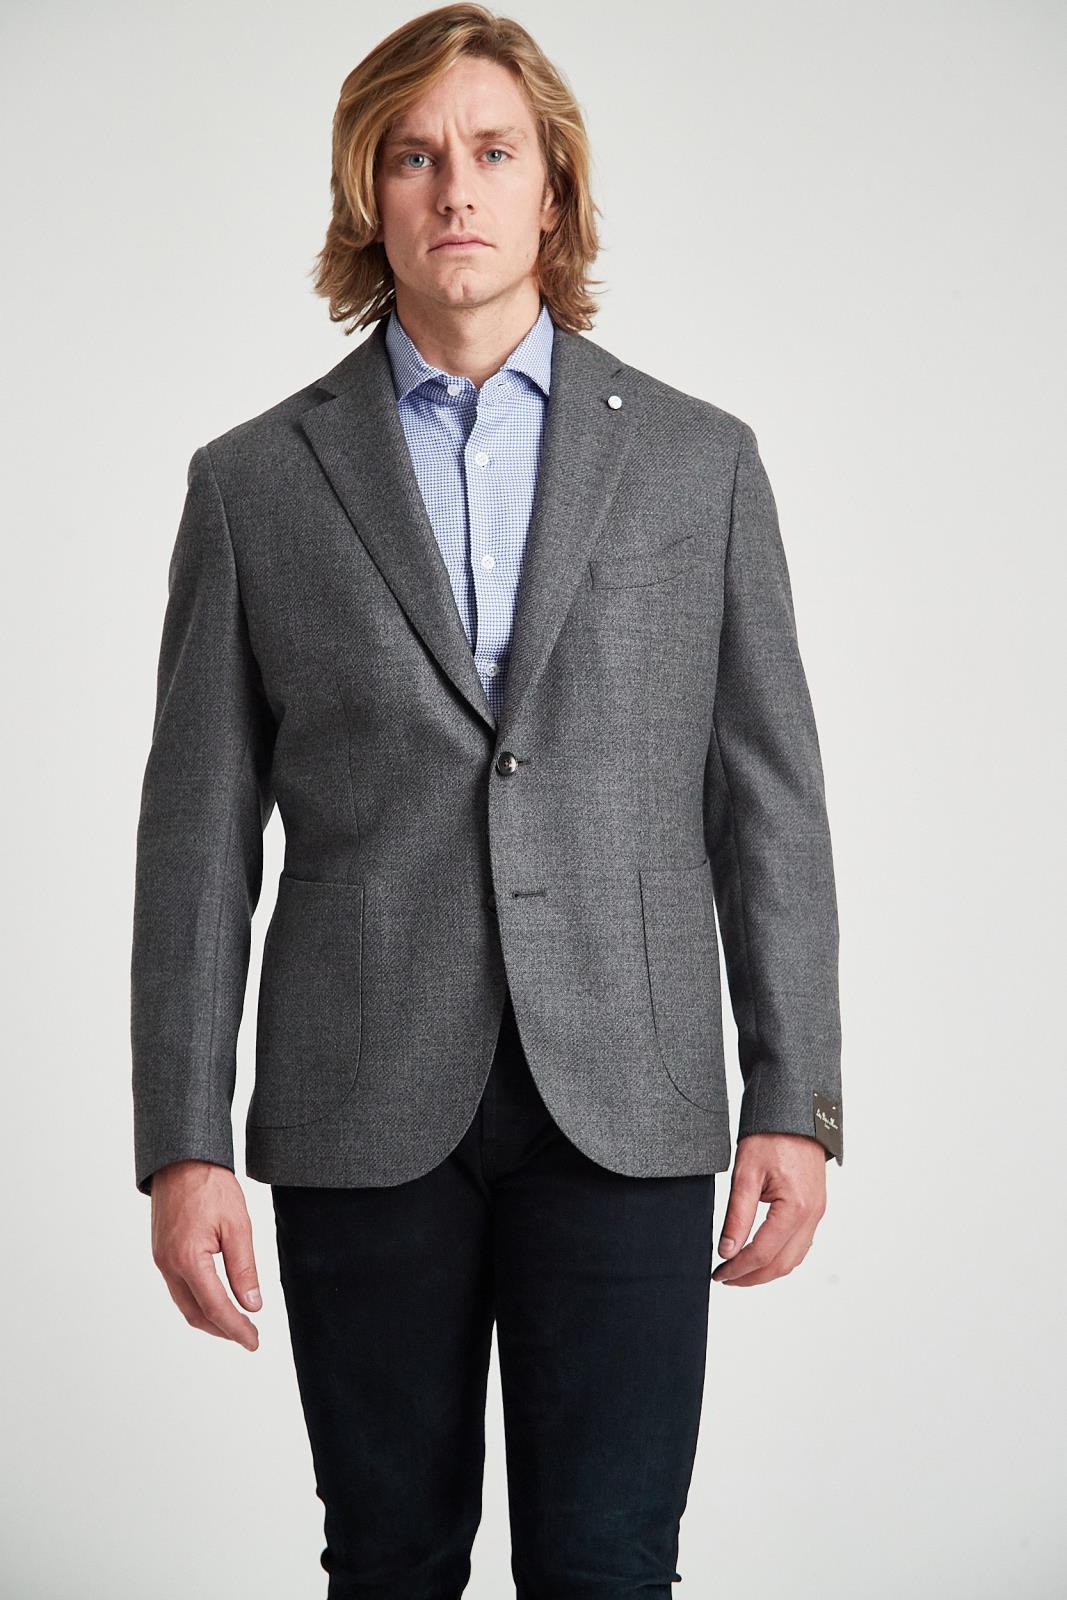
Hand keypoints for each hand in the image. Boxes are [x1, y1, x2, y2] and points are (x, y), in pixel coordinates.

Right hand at [150, 1161, 262, 1348]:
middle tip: (249, 1336)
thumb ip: (244, 1269)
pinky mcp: (161, 1252)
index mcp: (188, 1259)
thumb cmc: (211, 1185)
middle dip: (223, 1330)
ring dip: (209, 1318)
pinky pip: (178, 1288)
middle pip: (195, 1314)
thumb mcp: (237, 1225)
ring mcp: (161, 1260)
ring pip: (184, 1304)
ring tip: (236, 1323)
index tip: (254, 1341)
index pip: (215, 1307)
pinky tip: (216, 1300)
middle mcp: (168, 1264)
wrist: (181, 1159)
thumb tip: (251, 1305)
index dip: (237, 1329)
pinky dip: (198, 1301)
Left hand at [711, 1133, 826, 1286]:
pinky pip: (801, 1244)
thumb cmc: (771, 1136)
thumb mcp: (745, 1174)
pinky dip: (780, 1257)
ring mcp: (817, 1213)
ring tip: (739, 1271)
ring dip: (767, 1271)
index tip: (718, 1273)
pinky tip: (761, 1255)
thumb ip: (737, 1216)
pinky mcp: (815, 1209)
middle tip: (725, 1277)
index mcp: (795, 1208)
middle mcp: (812, 1215)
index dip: (738, 1268)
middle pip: (782, 1264)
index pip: (763, 1252)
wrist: (797, 1116)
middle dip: (752, 1277)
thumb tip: (727, 1250)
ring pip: (794, 1258)